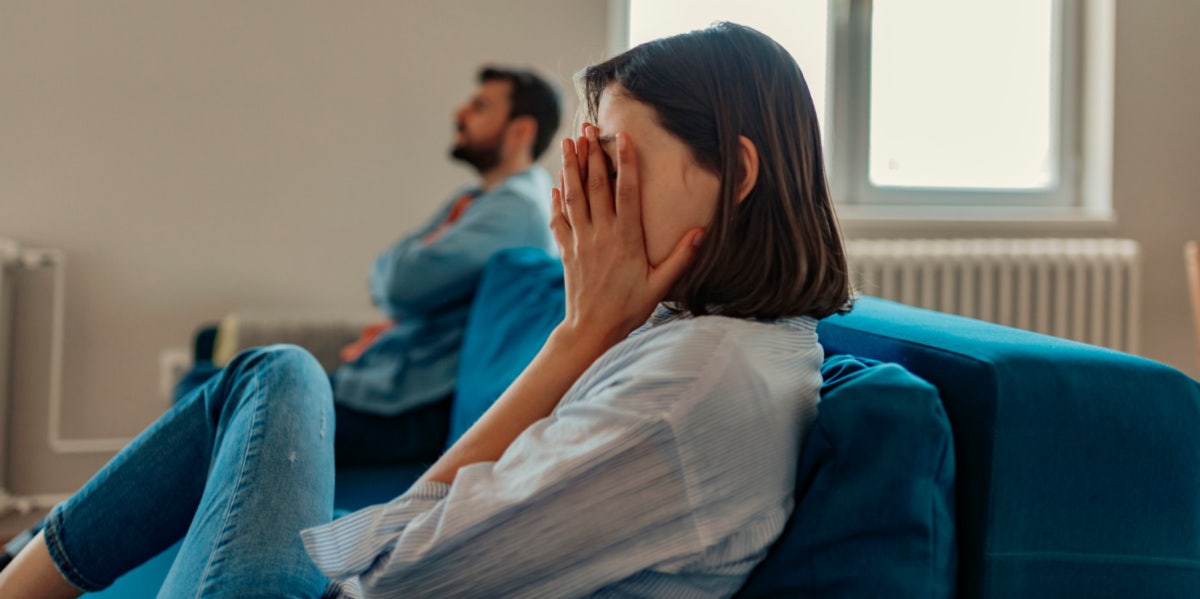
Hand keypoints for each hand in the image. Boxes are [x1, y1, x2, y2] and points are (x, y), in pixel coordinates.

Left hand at [550, 124, 703, 348]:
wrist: (592, 330)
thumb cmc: (630, 308)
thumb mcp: (660, 285)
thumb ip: (681, 257)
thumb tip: (702, 231)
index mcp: (626, 239)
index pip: (626, 192)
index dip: (625, 162)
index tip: (622, 137)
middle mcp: (601, 234)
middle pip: (595, 186)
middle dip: (591, 154)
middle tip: (588, 128)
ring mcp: (581, 241)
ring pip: (574, 196)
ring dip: (570, 167)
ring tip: (568, 142)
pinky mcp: (566, 251)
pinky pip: (559, 219)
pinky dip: (556, 199)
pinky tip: (557, 184)